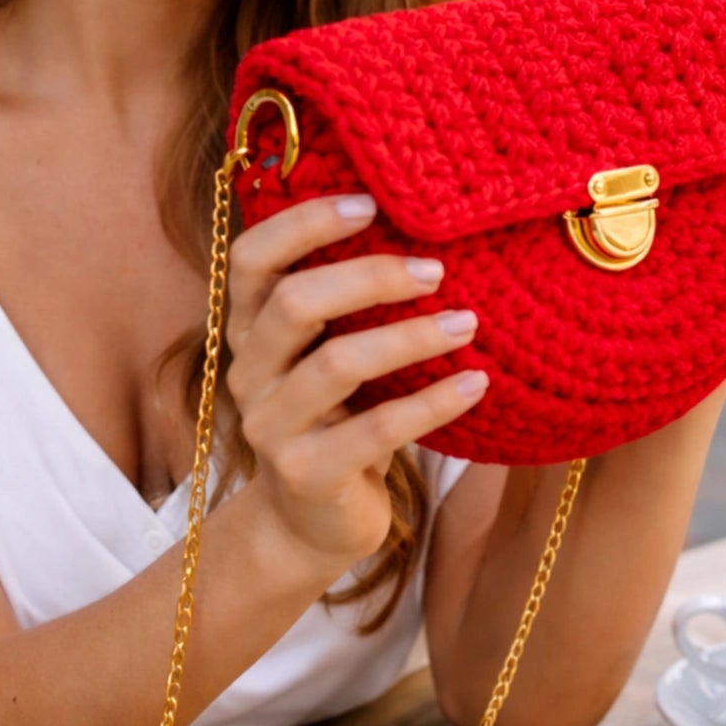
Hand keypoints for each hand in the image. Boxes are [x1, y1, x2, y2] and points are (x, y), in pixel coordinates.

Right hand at [223, 194, 486, 568]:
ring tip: (466, 322)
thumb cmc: (338, 418)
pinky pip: (376, 429)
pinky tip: (477, 384)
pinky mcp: (306, 474)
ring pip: (336, 364)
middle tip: (436, 270)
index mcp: (249, 330)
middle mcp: (248, 373)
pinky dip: (432, 402)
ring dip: (410, 337)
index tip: (369, 204)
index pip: (251, 259)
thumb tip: (428, 230)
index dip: (302, 224)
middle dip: (369, 277)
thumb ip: (348, 305)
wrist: (313, 521)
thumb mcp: (330, 354)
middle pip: (293, 302)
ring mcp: (270, 427)